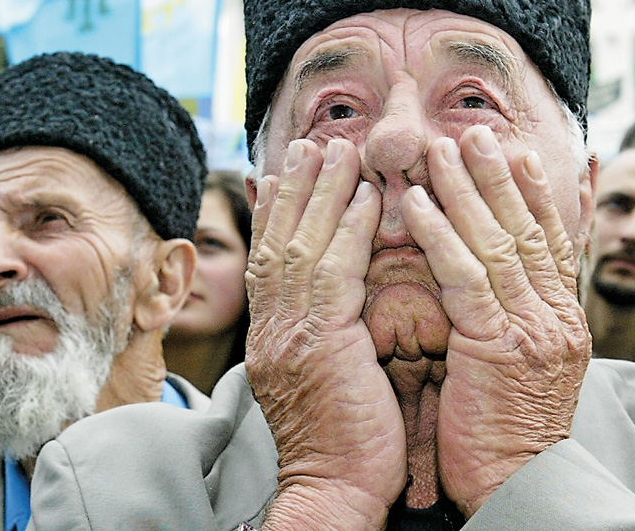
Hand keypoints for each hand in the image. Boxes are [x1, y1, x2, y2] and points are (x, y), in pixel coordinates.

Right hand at [246, 139, 406, 530]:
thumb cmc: (339, 439)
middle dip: (294, 188)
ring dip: (320, 193)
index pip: (269, 259)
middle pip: (277, 240)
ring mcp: (289, 333)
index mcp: (271, 334)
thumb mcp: (318, 375)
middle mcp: (271, 327)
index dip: (277, 212)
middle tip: (308, 143)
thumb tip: (331, 299)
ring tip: (336, 150)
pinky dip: (347, 229)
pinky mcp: (319, 343)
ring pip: (301, 245)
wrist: (332, 490)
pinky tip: (365, 197)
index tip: (286, 172)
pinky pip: (334, 272)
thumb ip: (319, 330)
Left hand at [401, 125, 590, 516]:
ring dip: (468, 191)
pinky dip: (442, 235)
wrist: (519, 484)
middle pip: (528, 228)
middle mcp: (555, 315)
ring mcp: (532, 327)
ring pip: (498, 241)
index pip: (552, 240)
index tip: (516, 152)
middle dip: (500, 176)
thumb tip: (506, 280)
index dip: (534, 193)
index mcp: (563, 318)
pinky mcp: (498, 345)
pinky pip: (466, 277)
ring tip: (444, 149)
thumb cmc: (511, 430)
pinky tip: (418, 205)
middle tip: (476, 131)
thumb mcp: (529, 366)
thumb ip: (522, 317)